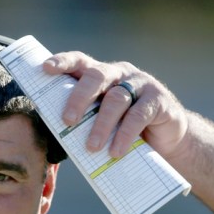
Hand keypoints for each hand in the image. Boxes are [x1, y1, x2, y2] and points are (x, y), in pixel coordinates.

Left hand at [43, 51, 187, 157]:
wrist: (167, 141)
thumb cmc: (125, 130)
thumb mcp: (102, 121)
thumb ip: (84, 120)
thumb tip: (55, 133)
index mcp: (102, 75)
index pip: (80, 61)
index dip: (63, 62)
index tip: (46, 68)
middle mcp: (120, 74)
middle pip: (97, 76)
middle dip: (79, 98)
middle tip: (68, 120)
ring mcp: (141, 84)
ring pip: (116, 99)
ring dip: (101, 124)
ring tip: (92, 147)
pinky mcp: (158, 100)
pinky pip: (139, 115)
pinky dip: (125, 134)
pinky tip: (116, 151)